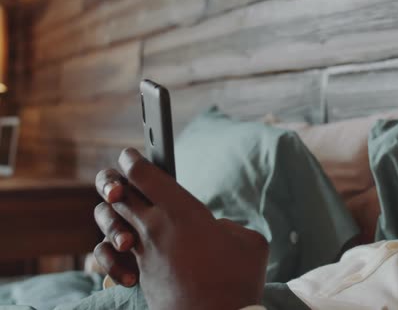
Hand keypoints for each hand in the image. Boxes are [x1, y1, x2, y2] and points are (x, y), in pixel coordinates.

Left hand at [94, 148, 268, 309]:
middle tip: (119, 181)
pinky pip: (108, 255)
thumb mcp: (250, 242)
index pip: (143, 174)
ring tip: (122, 211)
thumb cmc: (239, 281)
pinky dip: (109, 249)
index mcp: (183, 212)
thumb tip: (215, 230)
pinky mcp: (138, 275)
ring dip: (111, 212)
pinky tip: (125, 250)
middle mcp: (155, 228)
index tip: (131, 156)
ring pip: (109, 221)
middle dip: (112, 181)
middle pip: (117, 193)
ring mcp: (143, 253)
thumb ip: (230, 227)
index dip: (133, 160)